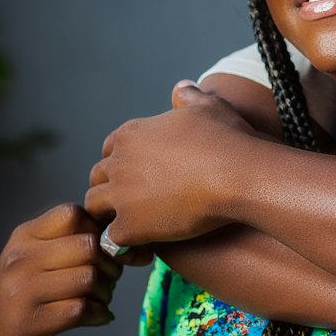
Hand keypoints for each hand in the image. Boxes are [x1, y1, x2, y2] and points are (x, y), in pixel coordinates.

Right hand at [0, 204, 121, 335]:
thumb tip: (136, 248)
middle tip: (108, 280)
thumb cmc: (32, 294)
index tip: (102, 250)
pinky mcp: (31, 322)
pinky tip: (97, 316)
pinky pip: (82, 309)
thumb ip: (78, 242)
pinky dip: (99, 314)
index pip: (73, 215)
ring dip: (106, 292)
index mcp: (24, 236)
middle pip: (88, 247)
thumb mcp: (42, 258)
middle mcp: (19, 260)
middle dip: (110, 265)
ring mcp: (22, 292)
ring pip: (89, 278)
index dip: (99, 231)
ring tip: (100, 298)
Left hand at [85, 84, 257, 249]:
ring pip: (96, 207)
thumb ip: (189, 97)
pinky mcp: (130, 225)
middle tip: (138, 204)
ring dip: (111, 216)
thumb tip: (181, 88)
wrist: (240, 174)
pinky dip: (124, 245)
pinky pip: (110, 239)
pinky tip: (145, 247)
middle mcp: (118, 162)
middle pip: (97, 177)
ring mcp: (120, 195)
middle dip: (112, 189)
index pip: (109, 150)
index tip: (143, 177)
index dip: (124, 164)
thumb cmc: (228, 139)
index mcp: (131, 134)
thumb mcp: (209, 107)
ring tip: (137, 226)